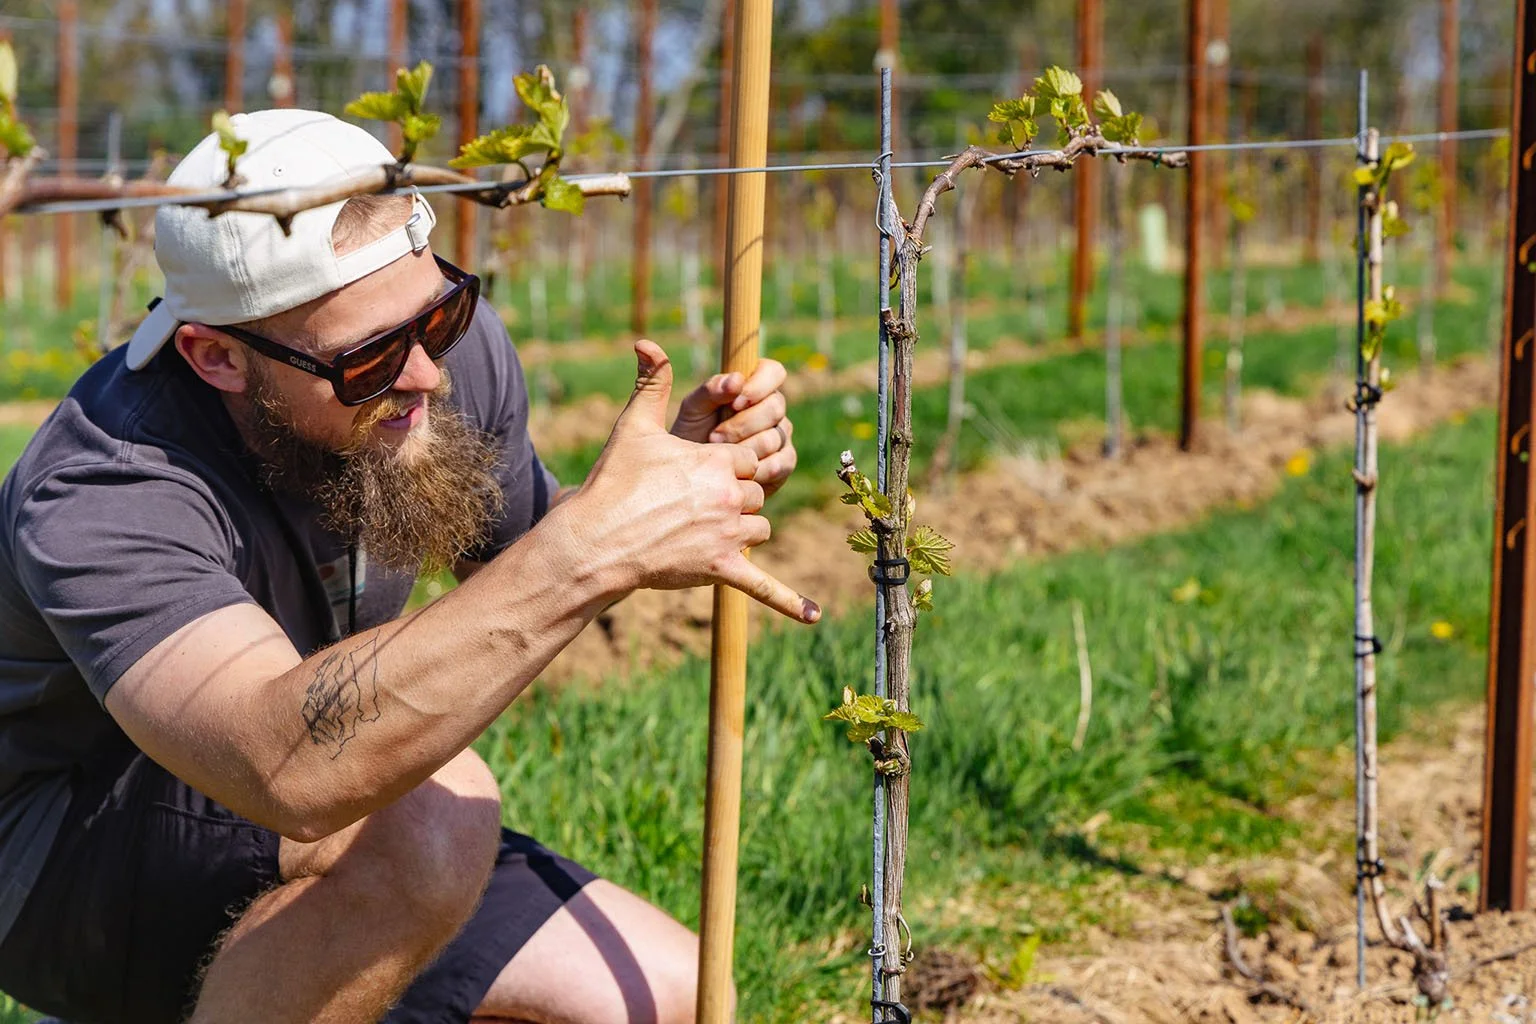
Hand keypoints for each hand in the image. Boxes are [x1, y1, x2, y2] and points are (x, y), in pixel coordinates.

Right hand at [563, 340, 818, 623]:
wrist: (595, 539)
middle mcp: (729, 494)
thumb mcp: (634, 426)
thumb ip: (652, 383)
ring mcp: (728, 532)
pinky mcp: (722, 566)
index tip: (711, 465)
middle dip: (736, 492)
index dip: (733, 459)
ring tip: (708, 526)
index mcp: (716, 460)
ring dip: (743, 524)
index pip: (750, 453)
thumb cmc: (613, 483)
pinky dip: (788, 601)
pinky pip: (762, 584)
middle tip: (699, 499)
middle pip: (758, 488)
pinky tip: (812, 615)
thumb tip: (648, 343)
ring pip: (760, 524)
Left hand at [670, 359, 797, 497]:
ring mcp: (781, 434)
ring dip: (744, 449)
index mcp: (754, 385)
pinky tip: (737, 471)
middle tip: (715, 437)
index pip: (773, 372)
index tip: (735, 403)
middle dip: (742, 425)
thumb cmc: (691, 434)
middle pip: (775, 407)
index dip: (759, 386)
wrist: (693, 473)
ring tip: (721, 455)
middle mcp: (773, 407)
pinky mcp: (784, 461)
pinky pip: (780, 463)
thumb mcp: (694, 409)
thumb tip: (737, 379)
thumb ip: (712, 390)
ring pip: (774, 437)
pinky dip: (755, 469)